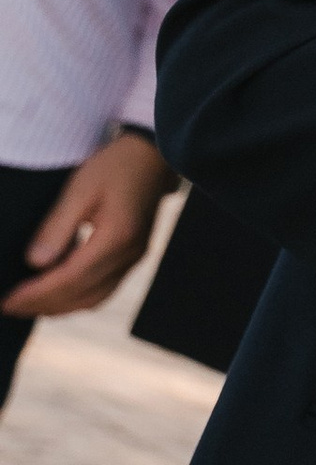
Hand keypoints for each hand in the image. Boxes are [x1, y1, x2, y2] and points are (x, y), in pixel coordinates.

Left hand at [1, 132, 174, 320]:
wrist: (151, 158)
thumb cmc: (113, 167)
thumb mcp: (79, 188)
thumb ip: (57, 226)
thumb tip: (35, 263)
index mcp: (116, 237)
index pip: (70, 278)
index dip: (37, 293)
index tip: (8, 299)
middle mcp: (129, 256)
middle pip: (82, 296)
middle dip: (43, 305)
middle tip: (8, 307)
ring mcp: (134, 260)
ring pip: (94, 299)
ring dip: (59, 307)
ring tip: (28, 305)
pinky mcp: (133, 258)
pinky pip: (103, 290)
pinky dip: (76, 298)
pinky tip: (56, 293)